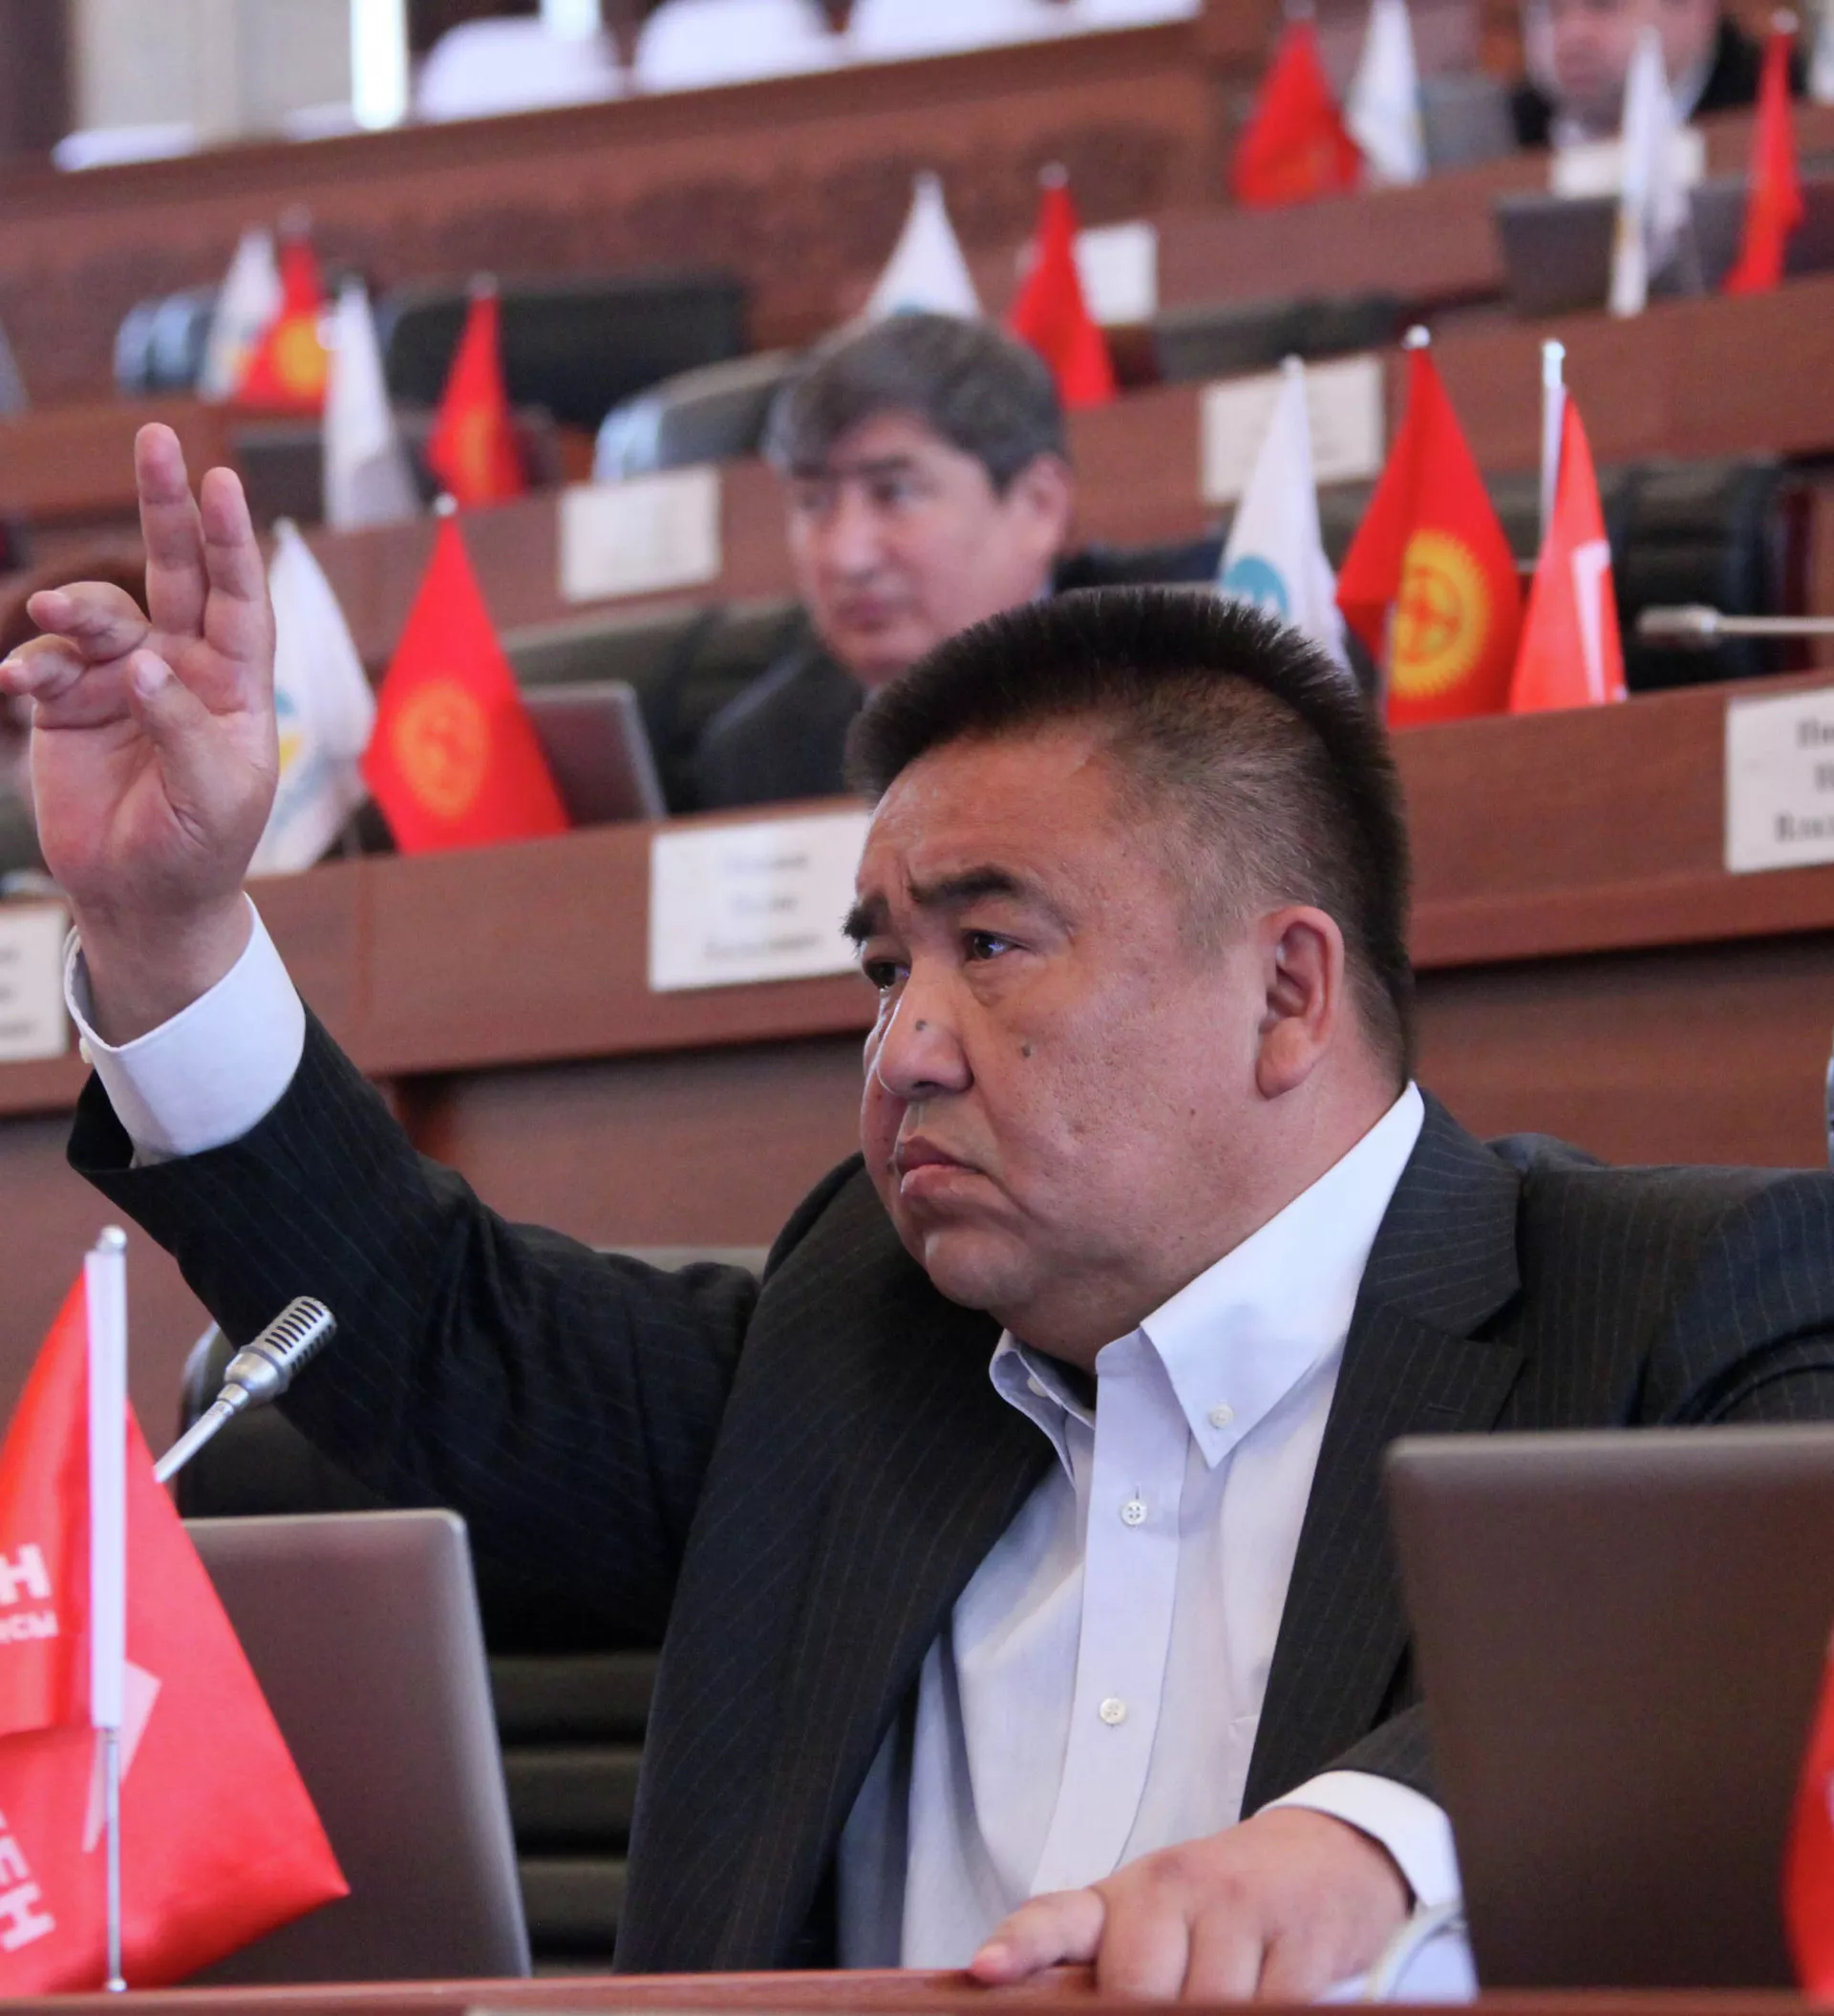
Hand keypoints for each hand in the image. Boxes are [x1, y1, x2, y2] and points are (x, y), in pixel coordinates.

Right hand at [0, 424, 277, 1040]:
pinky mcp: (70, 705)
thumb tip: (142, 663)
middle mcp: (183, 667)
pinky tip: (17, 682)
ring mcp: (123, 680)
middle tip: (157, 441)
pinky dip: (30, 666)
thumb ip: (183, 727)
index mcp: (237, 683)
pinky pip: (45, 666)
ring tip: (51, 612)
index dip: (230, 540)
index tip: (221, 481)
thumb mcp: (214, 796)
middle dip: (167, 508)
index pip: (239, 597)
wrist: (145, 900)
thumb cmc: (202, 848)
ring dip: (75, 607)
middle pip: (177, 572)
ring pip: (100, 615)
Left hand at [969, 1808, 1410, 2001]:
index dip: (1020, 1947)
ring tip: (1231, 1999)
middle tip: (1173, 2010)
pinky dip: (1272, 2014)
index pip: (1058, 1919)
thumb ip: (1113, 1965)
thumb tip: (1060, 2006)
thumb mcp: (1163, 1924)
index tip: (986, 1971)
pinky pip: (1277, 2008)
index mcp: (1127, 1895)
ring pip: (1211, 2007)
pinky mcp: (1303, 1931)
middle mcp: (1174, 1888)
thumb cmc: (1231, 1905)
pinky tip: (1274, 1997)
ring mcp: (1239, 1904)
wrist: (1331, 1855)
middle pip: (1138, 1993)